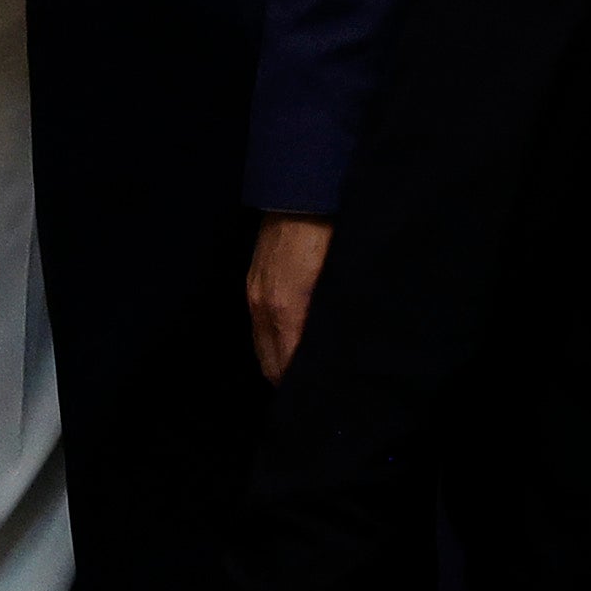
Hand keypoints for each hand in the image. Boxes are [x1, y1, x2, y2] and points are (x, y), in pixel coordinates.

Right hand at [248, 214, 334, 382]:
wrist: (298, 196)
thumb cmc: (328, 234)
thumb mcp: (337, 276)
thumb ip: (331, 312)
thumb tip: (336, 342)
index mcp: (286, 309)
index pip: (288, 362)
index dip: (299, 382)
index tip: (317, 394)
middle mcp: (263, 307)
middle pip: (269, 360)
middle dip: (285, 379)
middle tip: (310, 392)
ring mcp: (253, 294)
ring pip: (261, 344)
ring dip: (276, 361)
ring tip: (298, 375)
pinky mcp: (252, 282)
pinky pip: (258, 325)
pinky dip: (269, 341)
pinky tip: (286, 345)